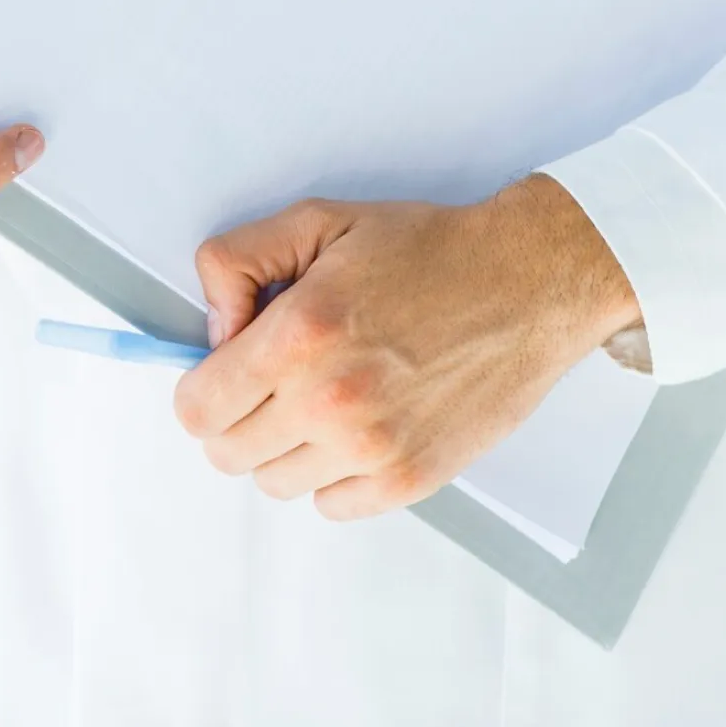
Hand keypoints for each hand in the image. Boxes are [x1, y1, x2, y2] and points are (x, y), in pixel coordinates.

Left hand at [172, 176, 641, 519]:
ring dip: (284, 446)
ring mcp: (372, 449)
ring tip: (323, 397)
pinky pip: (331, 505)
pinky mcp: (409, 479)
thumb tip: (213, 328)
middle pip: (227, 453)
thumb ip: (239, 261)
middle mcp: (329, 401)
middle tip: (274, 379)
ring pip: (275, 483)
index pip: (197, 408)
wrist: (528, 283)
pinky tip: (357, 425)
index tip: (226, 369)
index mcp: (300, 335)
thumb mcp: (321, 221)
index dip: (202, 386)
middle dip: (237, 415)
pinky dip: (331, 474)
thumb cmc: (431, 250)